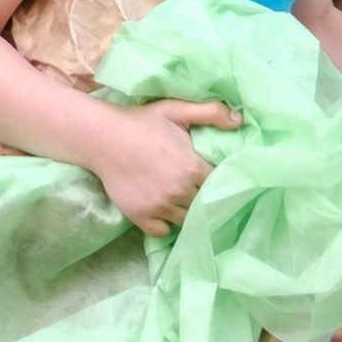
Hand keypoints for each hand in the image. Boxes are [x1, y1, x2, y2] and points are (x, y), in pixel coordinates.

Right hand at [91, 99, 242, 235]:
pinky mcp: (141, 217)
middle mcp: (179, 191)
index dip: (221, 181)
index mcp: (191, 167)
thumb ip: (209, 112)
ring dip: (188, 211)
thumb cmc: (140, 122)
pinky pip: (163, 231)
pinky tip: (165, 211)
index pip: (220, 184)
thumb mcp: (176, 110)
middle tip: (200, 189)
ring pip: (186, 220)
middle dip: (206, 197)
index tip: (215, 177)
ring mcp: (159, 206)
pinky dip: (166, 224)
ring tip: (184, 200)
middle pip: (205, 204)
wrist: (102, 138)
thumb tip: (239, 120)